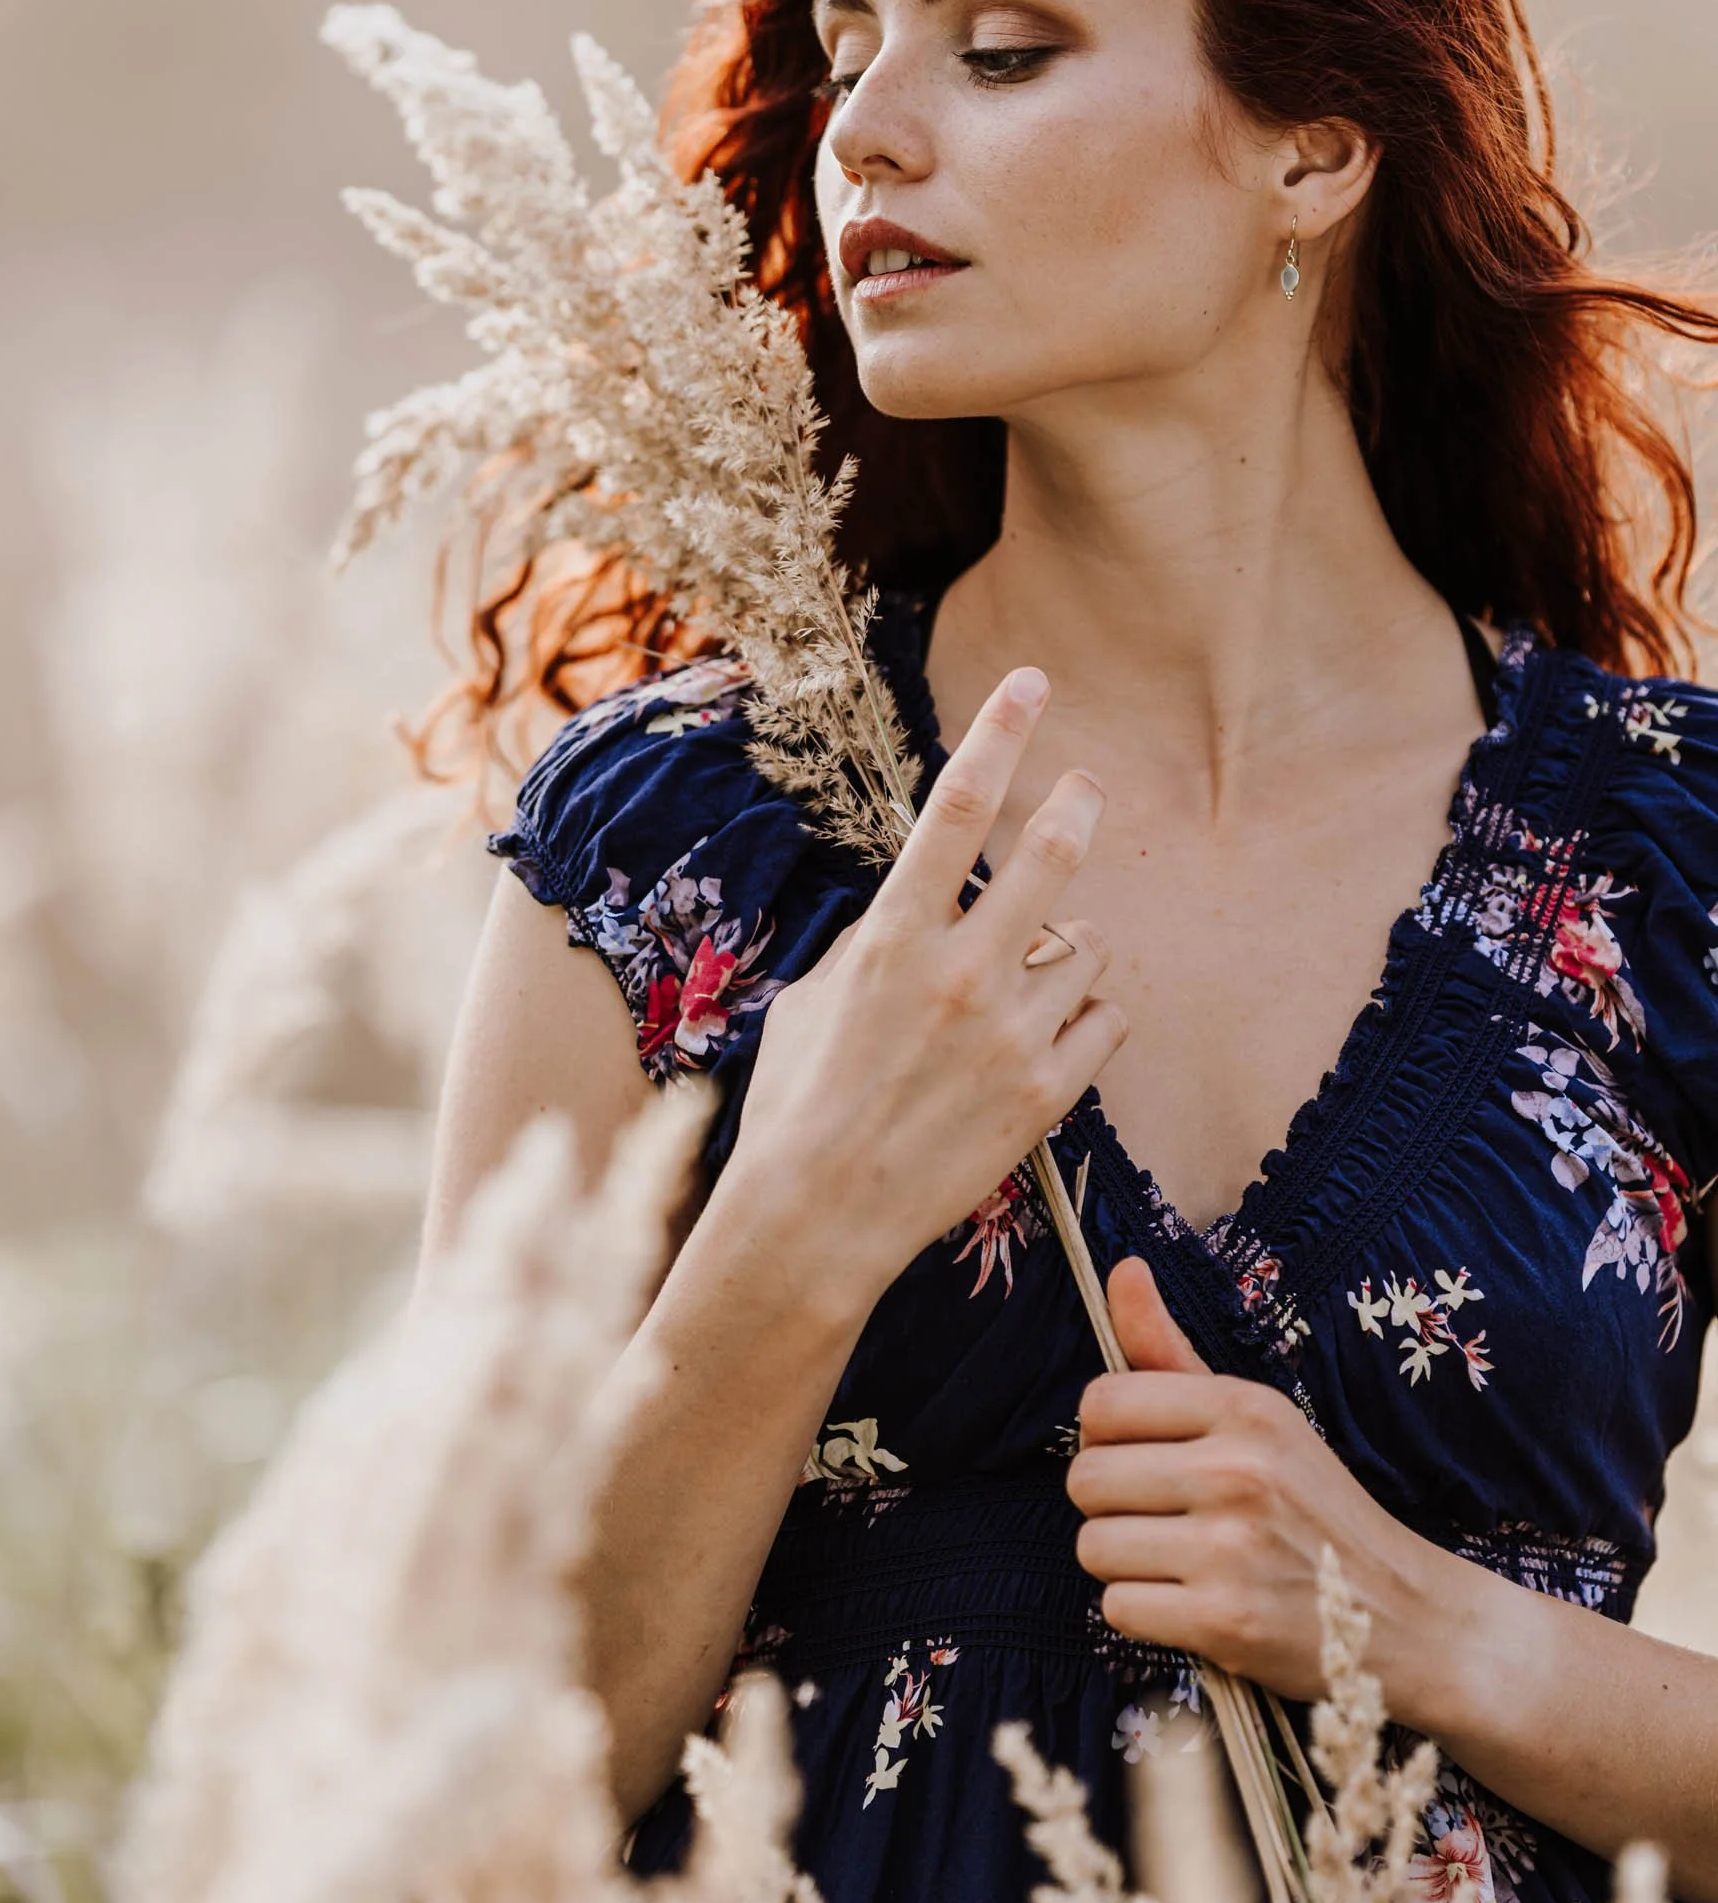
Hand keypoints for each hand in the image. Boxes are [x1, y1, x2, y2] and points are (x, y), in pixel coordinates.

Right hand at [724, 668, 1126, 1325]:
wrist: (816, 1221)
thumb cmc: (797, 1105)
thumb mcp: (815, 998)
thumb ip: (876, 940)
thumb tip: (916, 904)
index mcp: (892, 939)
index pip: (956, 807)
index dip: (1000, 732)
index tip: (1031, 682)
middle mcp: (959, 974)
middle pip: (1051, 856)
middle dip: (1076, 808)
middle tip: (1084, 790)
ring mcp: (1010, 1036)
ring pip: (1086, 948)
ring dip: (1068, 947)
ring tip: (1032, 976)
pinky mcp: (1046, 1095)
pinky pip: (1106, 1019)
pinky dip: (1088, 1015)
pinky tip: (1054, 1029)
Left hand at [1067, 1257, 1447, 1707]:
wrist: (1405, 1614)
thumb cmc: (1314, 1509)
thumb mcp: (1257, 1420)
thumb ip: (1172, 1352)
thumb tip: (1122, 1268)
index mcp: (1246, 1408)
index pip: (1101, 1403)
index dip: (1107, 1438)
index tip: (1147, 1458)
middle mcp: (1237, 1470)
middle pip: (1085, 1479)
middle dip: (1111, 1506)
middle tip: (1167, 1520)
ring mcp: (1230, 1549)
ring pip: (1093, 1547)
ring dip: (1124, 1565)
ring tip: (1183, 1565)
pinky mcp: (1225, 1623)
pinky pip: (1117, 1609)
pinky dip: (1146, 1616)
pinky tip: (1194, 1608)